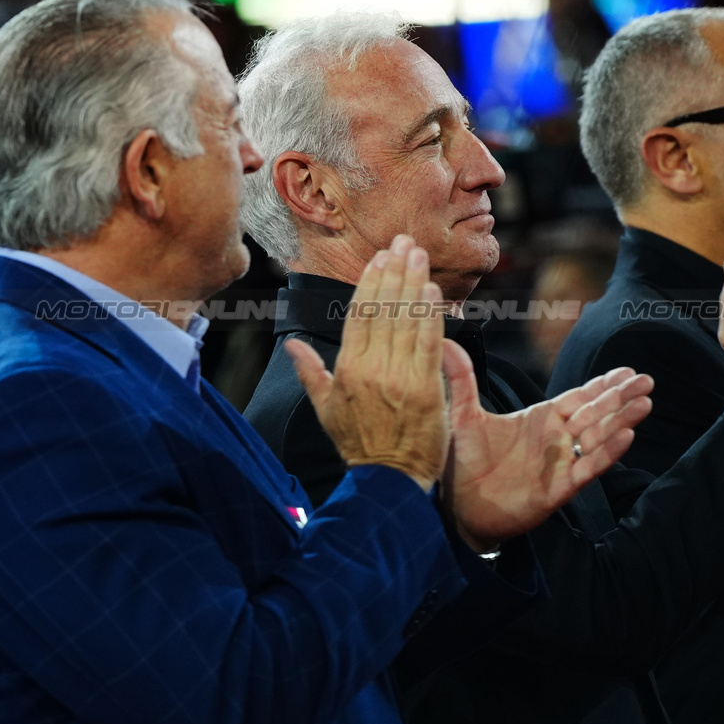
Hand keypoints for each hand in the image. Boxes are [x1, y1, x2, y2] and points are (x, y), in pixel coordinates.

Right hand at [287, 235, 447, 491]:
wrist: (387, 480)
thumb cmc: (358, 445)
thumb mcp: (326, 409)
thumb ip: (311, 372)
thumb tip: (291, 345)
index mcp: (346, 370)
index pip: (359, 314)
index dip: (370, 282)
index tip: (380, 257)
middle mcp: (371, 369)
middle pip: (384, 309)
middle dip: (395, 271)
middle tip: (404, 242)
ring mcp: (399, 378)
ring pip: (407, 320)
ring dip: (414, 283)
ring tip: (419, 255)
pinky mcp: (426, 389)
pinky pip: (428, 343)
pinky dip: (431, 315)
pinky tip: (433, 291)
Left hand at [442, 346, 653, 548]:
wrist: (456, 507)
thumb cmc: (463, 463)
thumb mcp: (463, 415)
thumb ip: (461, 379)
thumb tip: (444, 341)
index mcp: (541, 419)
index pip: (580, 398)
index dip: (603, 385)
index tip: (627, 370)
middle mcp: (556, 440)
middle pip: (596, 414)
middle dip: (621, 397)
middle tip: (647, 380)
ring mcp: (560, 464)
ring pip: (598, 438)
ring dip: (622, 421)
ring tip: (645, 403)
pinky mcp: (558, 489)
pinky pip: (588, 469)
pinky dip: (607, 453)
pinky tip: (626, 436)